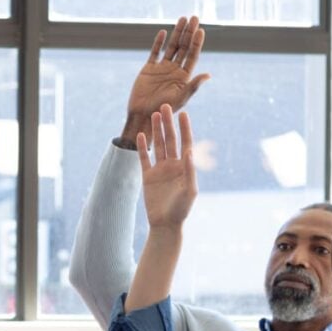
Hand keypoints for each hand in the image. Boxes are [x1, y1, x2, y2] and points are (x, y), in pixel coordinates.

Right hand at [122, 16, 208, 145]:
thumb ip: (193, 85)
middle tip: (194, 17)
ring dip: (177, 33)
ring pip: (171, 47)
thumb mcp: (181, 98)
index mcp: (184, 76)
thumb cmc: (163, 110)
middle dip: (189, 32)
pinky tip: (164, 32)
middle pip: (184, 47)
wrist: (143, 115)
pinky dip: (158, 43)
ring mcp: (161, 68)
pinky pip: (155, 53)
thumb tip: (209, 75)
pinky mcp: (148, 69)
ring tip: (182, 18)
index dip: (196, 43)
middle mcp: (174, 70)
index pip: (192, 55)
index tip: (200, 30)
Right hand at [137, 104, 196, 230]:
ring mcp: (160, 170)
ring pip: (158, 145)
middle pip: (170, 140)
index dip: (185, 128)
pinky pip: (144, 159)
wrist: (165, 224)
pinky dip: (142, 147)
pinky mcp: (148, 176)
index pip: (185, 142)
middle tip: (165, 106)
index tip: (183, 114)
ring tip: (154, 115)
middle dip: (168, 123)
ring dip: (156, 130)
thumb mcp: (189, 190)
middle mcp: (173, 165)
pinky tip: (140, 135)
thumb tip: (190, 151)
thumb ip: (190, 171)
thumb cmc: (181, 209)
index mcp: (185, 166)